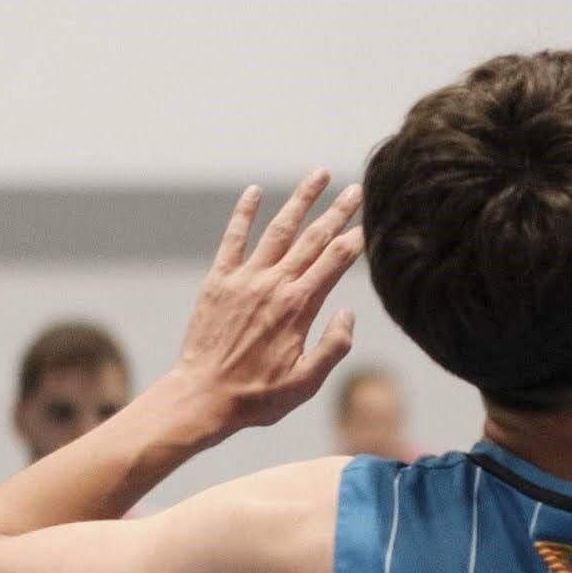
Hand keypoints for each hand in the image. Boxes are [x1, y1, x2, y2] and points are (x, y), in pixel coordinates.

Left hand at [164, 172, 364, 440]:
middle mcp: (273, 285)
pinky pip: (232, 239)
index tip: (370, 224)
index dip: (355, 241)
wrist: (201, 396)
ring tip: (318, 175)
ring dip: (300, 201)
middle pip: (313, 239)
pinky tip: (254, 192)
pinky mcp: (218, 281)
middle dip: (337, 212)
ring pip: (278, 230)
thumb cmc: (257, 397)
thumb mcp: (307, 383)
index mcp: (298, 308)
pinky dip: (243, 214)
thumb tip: (348, 314)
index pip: (335, 263)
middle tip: (356, 189)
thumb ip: (333, 347)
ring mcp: (244, 279)